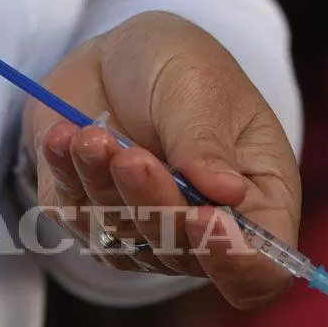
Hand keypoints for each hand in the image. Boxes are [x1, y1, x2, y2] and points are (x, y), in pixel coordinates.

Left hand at [24, 11, 300, 308]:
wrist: (112, 55)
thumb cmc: (177, 65)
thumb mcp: (200, 86)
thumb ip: (205, 142)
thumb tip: (227, 193)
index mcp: (260, 201)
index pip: (263, 272)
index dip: (236, 263)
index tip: (204, 218)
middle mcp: (204, 232)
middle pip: (181, 256)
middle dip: (152, 205)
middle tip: (132, 156)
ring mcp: (144, 234)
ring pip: (121, 240)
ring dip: (102, 185)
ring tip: (91, 133)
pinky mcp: (89, 222)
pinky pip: (74, 218)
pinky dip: (67, 177)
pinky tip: (64, 137)